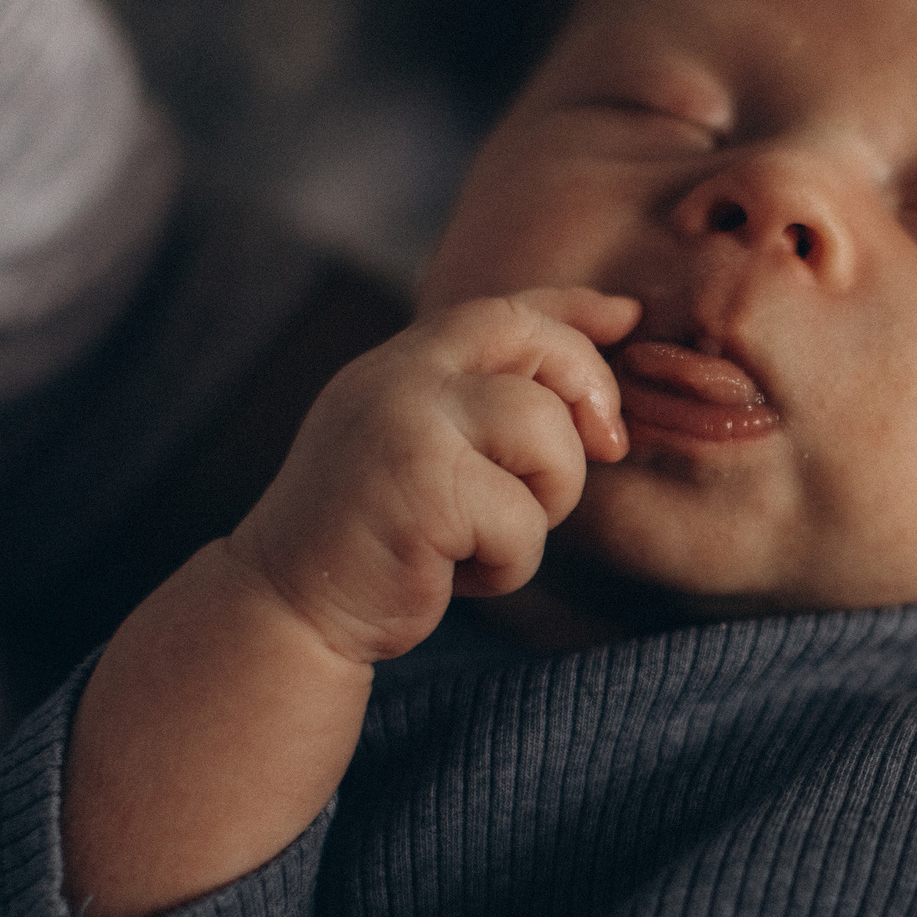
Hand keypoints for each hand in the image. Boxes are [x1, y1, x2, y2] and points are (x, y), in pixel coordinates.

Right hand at [230, 288, 638, 666]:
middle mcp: (400, 379)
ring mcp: (407, 426)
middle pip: (539, 347)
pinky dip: (509, 564)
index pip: (504, 309)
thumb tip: (586, 354)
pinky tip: (454, 575)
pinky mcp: (422, 488)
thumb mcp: (423, 448)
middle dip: (592, 397)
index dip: (575, 310)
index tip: (626, 317)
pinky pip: (523, 520)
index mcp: (401, 365)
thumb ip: (478, 403)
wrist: (289, 607)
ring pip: (547, 433)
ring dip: (549, 500)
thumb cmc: (375, 538)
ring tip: (492, 536)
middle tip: (608, 449)